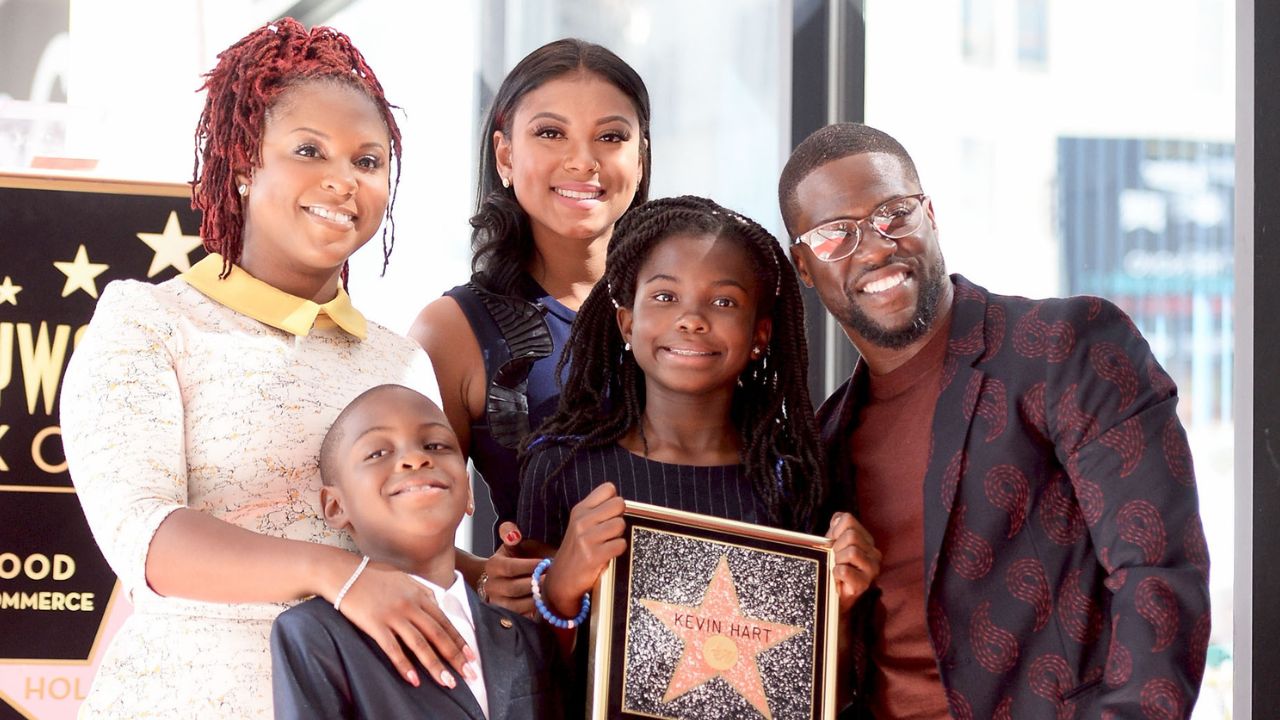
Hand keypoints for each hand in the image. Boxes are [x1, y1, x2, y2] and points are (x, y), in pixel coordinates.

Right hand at [334, 558, 478, 688]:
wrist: (344, 572)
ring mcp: (393, 615)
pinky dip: (404, 665)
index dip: (460, 641)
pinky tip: (414, 679)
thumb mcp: (405, 578)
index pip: (445, 622)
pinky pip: (392, 648)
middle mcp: (410, 606)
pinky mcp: (375, 624)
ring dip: (435, 665)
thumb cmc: (374, 575)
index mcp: (420, 595)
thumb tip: (438, 603)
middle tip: (468, 674)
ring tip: (447, 682)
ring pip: (419, 644)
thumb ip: (423, 591)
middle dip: (455, 657)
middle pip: (437, 635)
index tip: (472, 656)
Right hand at [481, 522, 543, 617]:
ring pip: (518, 606)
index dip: (529, 566)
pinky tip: (547, 603)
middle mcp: (491, 586)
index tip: (545, 563)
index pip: (510, 568)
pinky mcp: (507, 617)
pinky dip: (536, 611)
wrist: (507, 579)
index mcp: (492, 566)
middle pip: (514, 588)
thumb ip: (510, 533)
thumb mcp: (513, 543)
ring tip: (550, 591)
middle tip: (551, 579)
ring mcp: (497, 603)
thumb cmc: (517, 557)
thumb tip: (514, 534)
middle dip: (535, 584)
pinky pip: (522, 617)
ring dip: (537, 599)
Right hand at [542, 483, 626, 617]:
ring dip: (618, 535)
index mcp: (579, 510)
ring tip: (607, 544)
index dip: (613, 501)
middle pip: (619, 503)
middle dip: (619, 517)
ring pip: (620, 524)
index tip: (608, 514)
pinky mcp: (593, 556)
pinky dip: (618, 550)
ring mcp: (586, 538)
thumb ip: (597, 511)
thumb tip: (620, 502)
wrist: (561, 581)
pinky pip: (620, 544)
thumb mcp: (580, 525)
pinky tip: (607, 554)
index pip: (608, 489)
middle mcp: (581, 521)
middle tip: (609, 531)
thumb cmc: (576, 551)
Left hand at [828, 512, 880, 613]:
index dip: (834, 531)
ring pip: (852, 552)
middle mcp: (874, 553)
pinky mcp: (864, 584)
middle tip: (834, 559)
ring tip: (836, 568)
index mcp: (867, 540)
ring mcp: (872, 569)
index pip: (848, 520)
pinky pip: (845, 571)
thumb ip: (836, 526)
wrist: (832, 595)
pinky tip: (837, 578)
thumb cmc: (832, 566)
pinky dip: (836, 573)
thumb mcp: (832, 542)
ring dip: (837, 560)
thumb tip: (837, 518)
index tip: (832, 543)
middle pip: (851, 536)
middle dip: (836, 546)